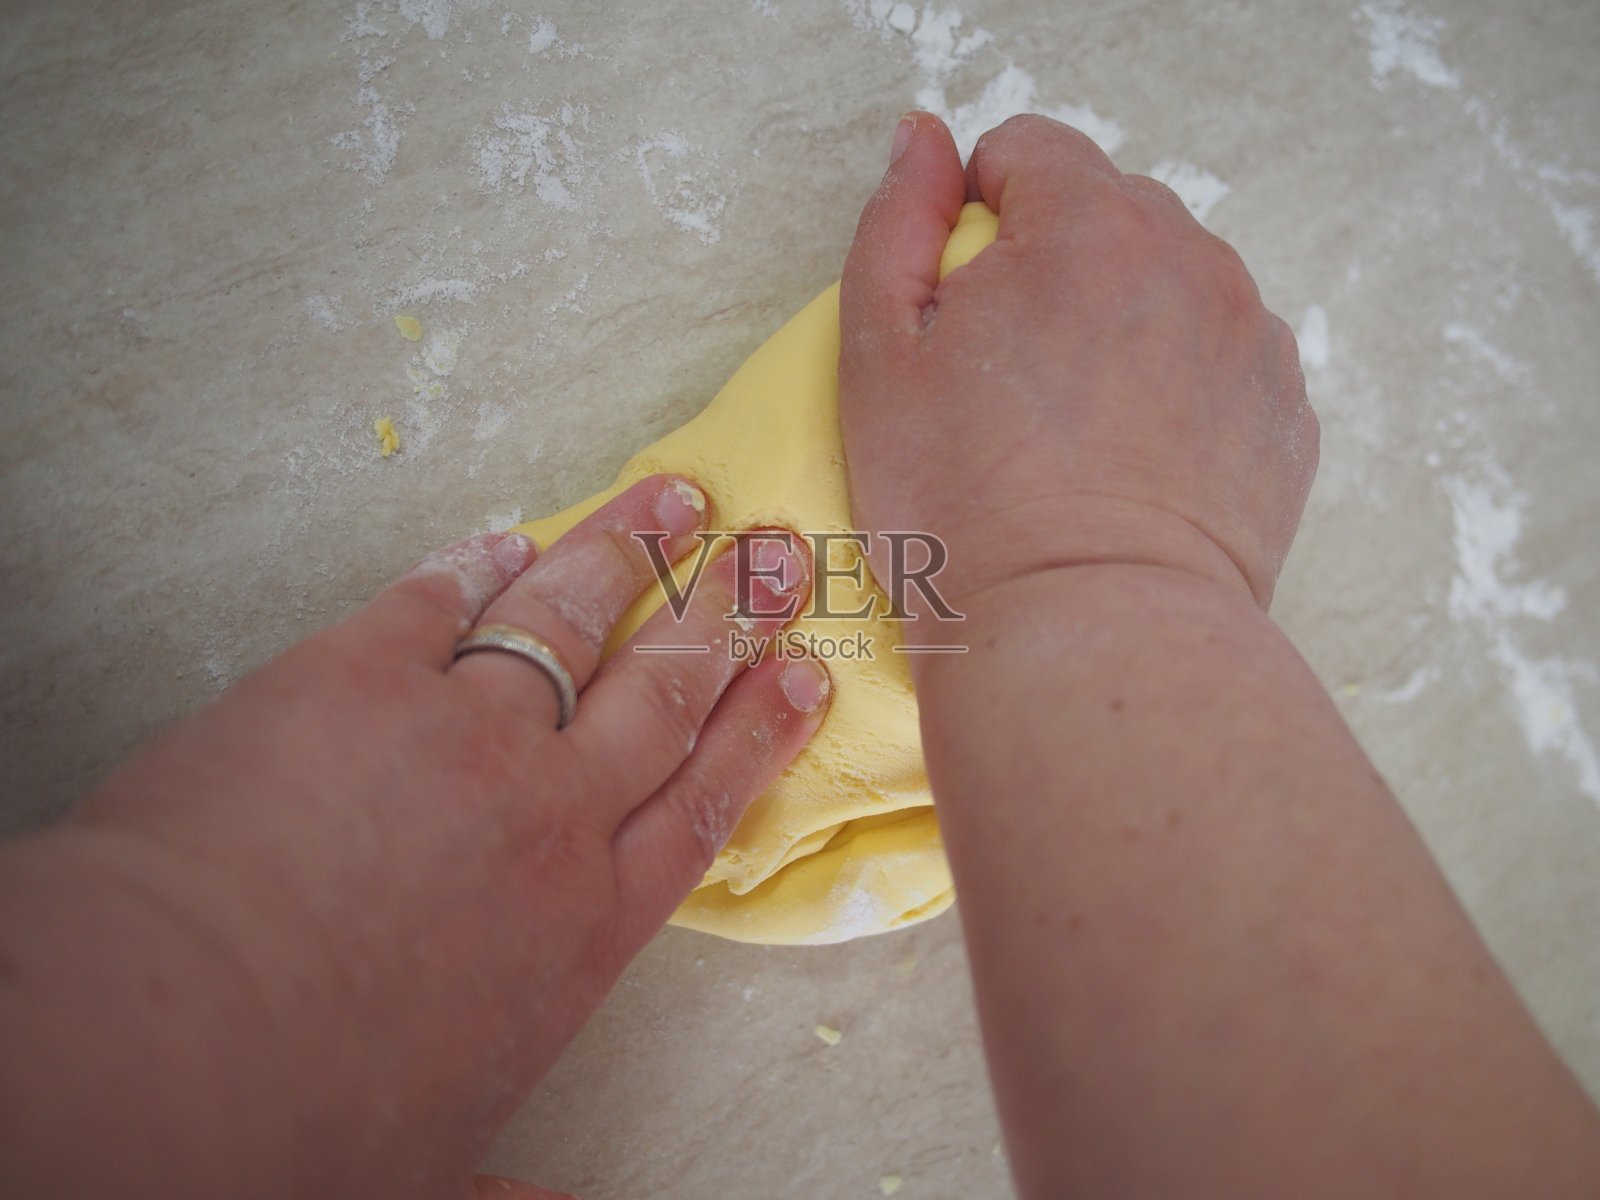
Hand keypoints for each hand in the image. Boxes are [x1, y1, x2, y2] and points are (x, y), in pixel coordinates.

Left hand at [1, 474, 827, 1198]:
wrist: (166, 1036)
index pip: (705, 802)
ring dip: (629, 553)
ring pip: (570, 621)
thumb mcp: (437, 1174)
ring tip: (674, 500)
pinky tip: (507, 537)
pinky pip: (435, 598)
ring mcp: (455, 732)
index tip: (801, 672)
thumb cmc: (297, 1126)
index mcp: (580, 926)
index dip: (761, 729)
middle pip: (663, 693)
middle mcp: (544, 816)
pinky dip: (477, 561)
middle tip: (777, 556)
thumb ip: (515, 1189)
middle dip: (729, 616)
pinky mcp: (353, 676)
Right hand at [838, 112, 1316, 614]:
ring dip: (1120, 326)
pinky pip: (1218, 361)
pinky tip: (1130, 466)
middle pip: (1106, 215)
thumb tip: (924, 140)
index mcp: (1090, 226)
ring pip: (1168, 287)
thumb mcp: (878, 355)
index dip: (975, 220)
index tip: (961, 308)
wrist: (1087, 637)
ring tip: (1072, 435)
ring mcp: (1253, 339)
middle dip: (1053, 271)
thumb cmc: (967, 507)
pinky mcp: (1285, 415)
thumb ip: (897, 219)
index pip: (1029, 151)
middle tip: (1008, 386)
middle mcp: (1193, 260)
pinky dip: (1176, 391)